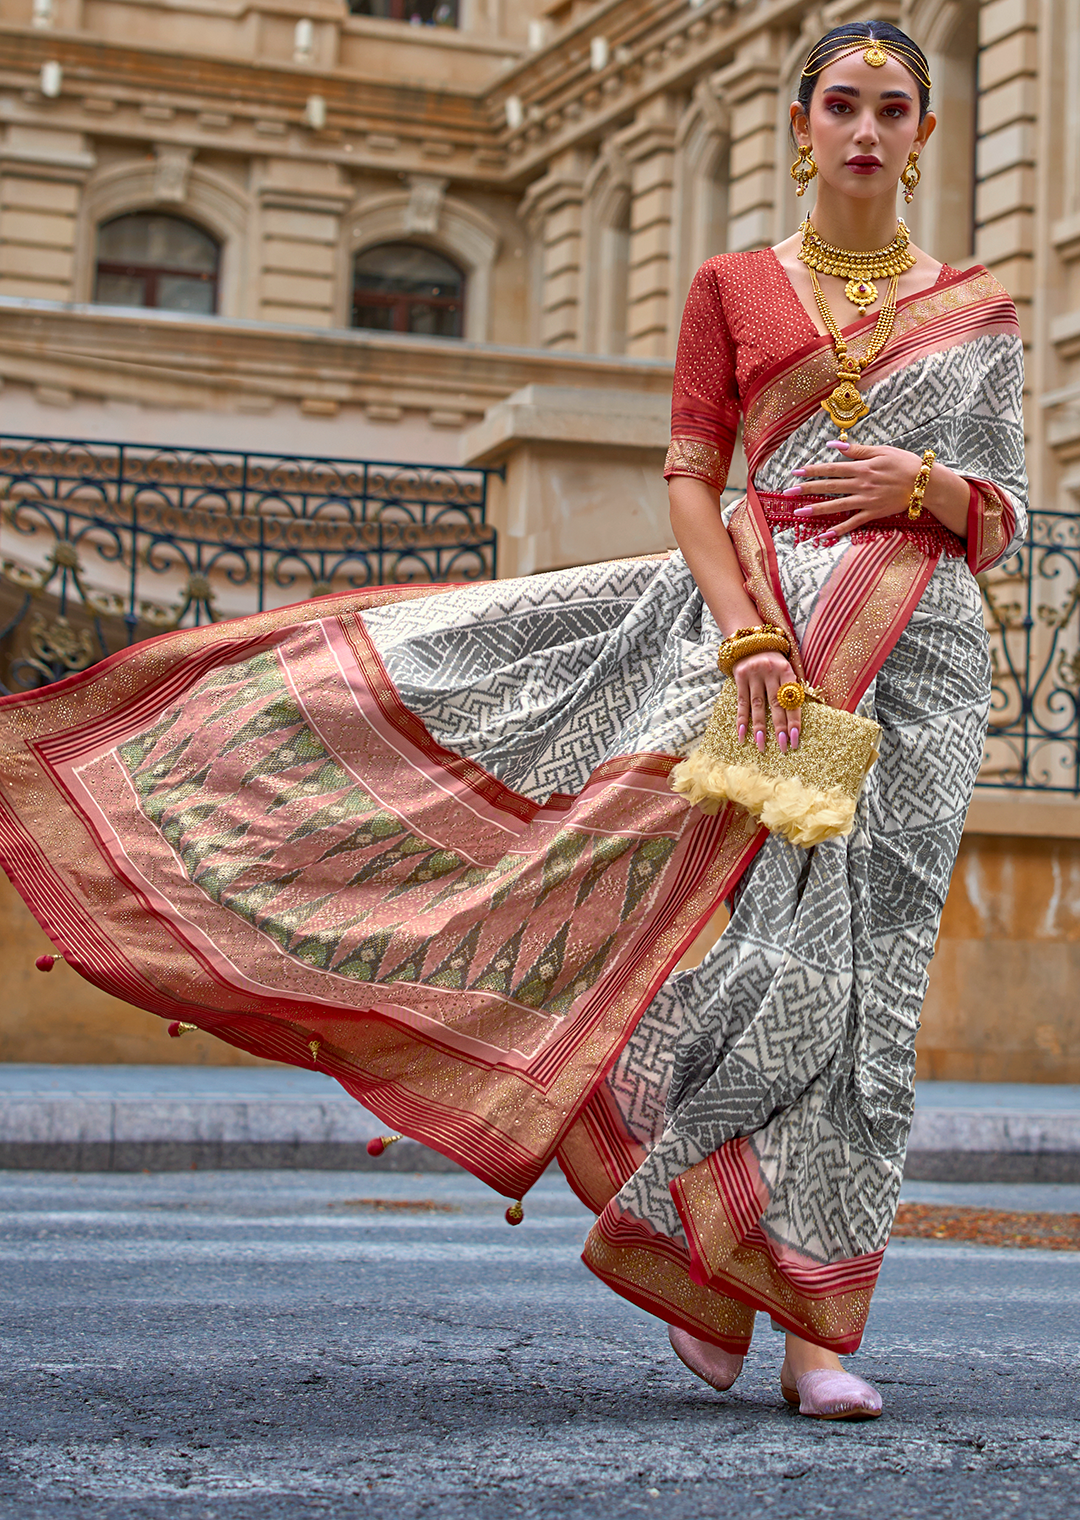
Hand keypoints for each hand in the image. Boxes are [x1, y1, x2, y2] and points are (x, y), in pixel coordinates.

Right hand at [732, 650, 800, 752]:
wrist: (751, 641)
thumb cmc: (773, 662)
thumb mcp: (786, 669)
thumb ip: (790, 689)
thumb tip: (796, 719)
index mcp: (786, 671)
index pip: (792, 700)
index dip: (794, 720)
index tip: (795, 739)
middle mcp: (770, 672)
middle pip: (776, 705)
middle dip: (780, 728)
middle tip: (783, 747)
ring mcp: (754, 674)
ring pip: (758, 706)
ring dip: (759, 728)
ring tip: (762, 745)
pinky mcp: (740, 677)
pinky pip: (741, 702)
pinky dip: (742, 720)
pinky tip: (742, 734)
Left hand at [782, 438, 924, 540]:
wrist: (925, 483)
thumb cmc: (905, 463)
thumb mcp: (882, 450)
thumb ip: (857, 449)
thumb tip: (834, 444)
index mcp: (862, 467)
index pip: (831, 468)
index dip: (812, 470)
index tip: (795, 472)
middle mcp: (861, 484)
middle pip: (829, 487)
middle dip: (806, 489)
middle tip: (787, 492)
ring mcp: (866, 500)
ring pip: (837, 506)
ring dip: (816, 509)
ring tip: (798, 513)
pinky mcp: (873, 513)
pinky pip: (853, 523)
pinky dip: (838, 530)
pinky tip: (823, 536)